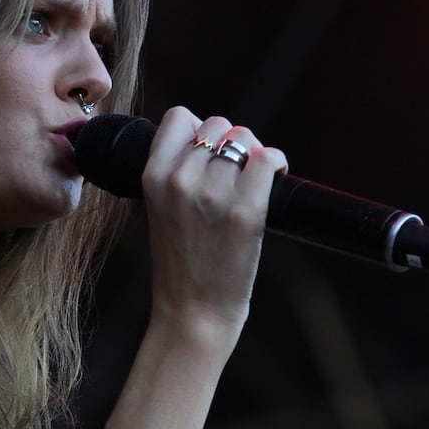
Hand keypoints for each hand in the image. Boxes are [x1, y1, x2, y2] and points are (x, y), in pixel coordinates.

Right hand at [140, 106, 287, 337]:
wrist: (193, 312)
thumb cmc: (181, 264)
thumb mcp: (161, 210)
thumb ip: (177, 174)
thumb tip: (214, 141)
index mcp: (152, 176)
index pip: (179, 117)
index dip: (198, 130)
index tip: (209, 154)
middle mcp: (180, 179)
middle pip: (218, 124)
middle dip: (231, 144)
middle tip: (237, 174)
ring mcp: (214, 193)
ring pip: (243, 138)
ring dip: (254, 154)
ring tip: (256, 179)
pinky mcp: (246, 210)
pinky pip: (267, 160)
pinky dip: (275, 164)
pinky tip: (275, 180)